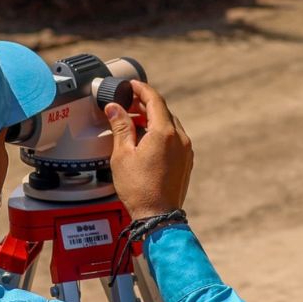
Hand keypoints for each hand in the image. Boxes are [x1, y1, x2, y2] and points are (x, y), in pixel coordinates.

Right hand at [105, 80, 192, 219]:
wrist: (158, 216)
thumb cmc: (139, 189)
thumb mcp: (122, 155)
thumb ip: (121, 127)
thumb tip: (115, 108)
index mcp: (164, 133)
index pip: (155, 100)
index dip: (141, 89)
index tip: (131, 85)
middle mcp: (180, 139)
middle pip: (164, 111)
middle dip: (145, 105)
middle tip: (128, 104)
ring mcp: (186, 151)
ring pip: (170, 124)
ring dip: (154, 119)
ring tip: (134, 123)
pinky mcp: (187, 161)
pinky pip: (175, 138)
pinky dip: (161, 133)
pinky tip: (146, 140)